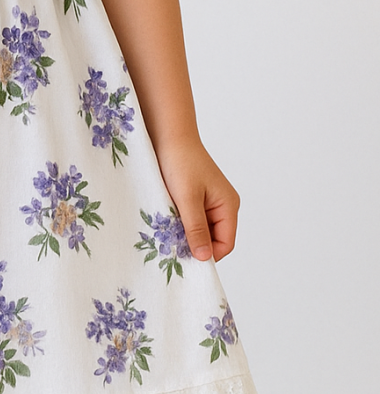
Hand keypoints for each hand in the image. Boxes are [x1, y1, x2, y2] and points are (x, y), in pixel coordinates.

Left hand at [154, 136, 239, 261]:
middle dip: (195, 244)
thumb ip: (196, 228)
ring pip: (200, 230)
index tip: (185, 258)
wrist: (168, 135)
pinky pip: (191, 219)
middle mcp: (222, 205)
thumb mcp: (187, 199)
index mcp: (228, 205)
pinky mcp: (194, 198)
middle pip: (213, 239)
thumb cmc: (180, 162)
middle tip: (172, 246)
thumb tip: (204, 258)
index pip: (225, 244)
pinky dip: (179, 223)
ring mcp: (208, 202)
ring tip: (168, 231)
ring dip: (185, 233)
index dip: (208, 254)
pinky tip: (165, 220)